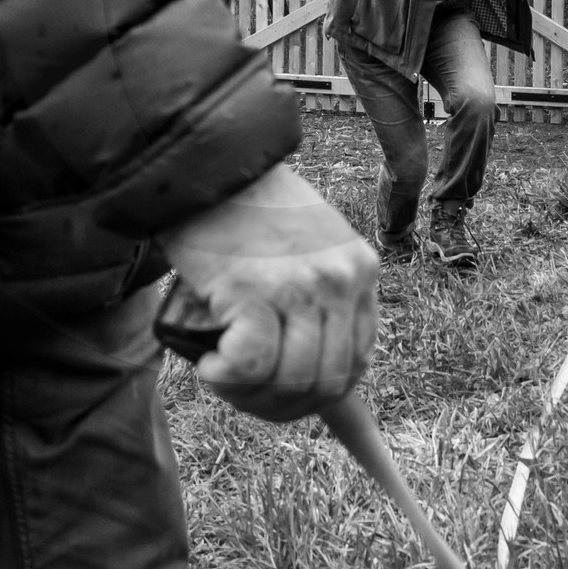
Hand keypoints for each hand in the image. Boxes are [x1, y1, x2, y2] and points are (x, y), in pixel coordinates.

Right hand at [162, 165, 378, 421]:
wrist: (208, 163)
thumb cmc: (247, 206)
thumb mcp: (307, 242)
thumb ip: (318, 292)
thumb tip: (306, 367)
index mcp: (359, 269)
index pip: (358, 361)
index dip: (319, 395)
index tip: (284, 399)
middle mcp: (340, 279)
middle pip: (327, 383)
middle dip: (282, 406)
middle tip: (242, 393)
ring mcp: (301, 286)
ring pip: (291, 383)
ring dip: (250, 396)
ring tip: (221, 376)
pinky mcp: (255, 291)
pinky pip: (250, 367)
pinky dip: (226, 379)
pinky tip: (210, 366)